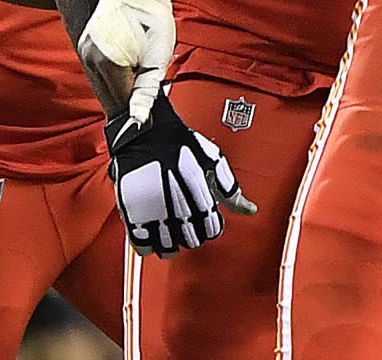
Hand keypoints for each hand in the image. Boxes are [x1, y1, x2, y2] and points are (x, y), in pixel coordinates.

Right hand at [80, 0, 193, 122]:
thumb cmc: (153, 17)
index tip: (147, 105)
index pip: (119, 99)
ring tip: (136, 69)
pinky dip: (110, 73)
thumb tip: (138, 117)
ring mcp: (85, 48)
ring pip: (101, 83)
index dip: (136, 104)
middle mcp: (90, 56)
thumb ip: (147, 90)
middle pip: (107, 94)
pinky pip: (96, 70)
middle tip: (144, 86)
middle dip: (126, 95)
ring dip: (118, 83)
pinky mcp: (84, 43)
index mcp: (109, 60)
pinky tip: (124, 64)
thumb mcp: (158, 57)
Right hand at [104, 91, 255, 257]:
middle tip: (190, 221)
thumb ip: (231, 190)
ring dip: (173, 244)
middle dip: (195, 234)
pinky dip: (149, 246)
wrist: (146, 131)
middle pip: (192, 242)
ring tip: (173, 230)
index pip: (212, 230)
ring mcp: (152, 213)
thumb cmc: (180, 144)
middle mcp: (177, 208)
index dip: (212, 226)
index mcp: (200, 195)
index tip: (208, 218)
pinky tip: (154, 234)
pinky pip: (141, 247)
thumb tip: (250, 210)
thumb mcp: (213, 160)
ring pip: (167, 249)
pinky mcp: (131, 215)